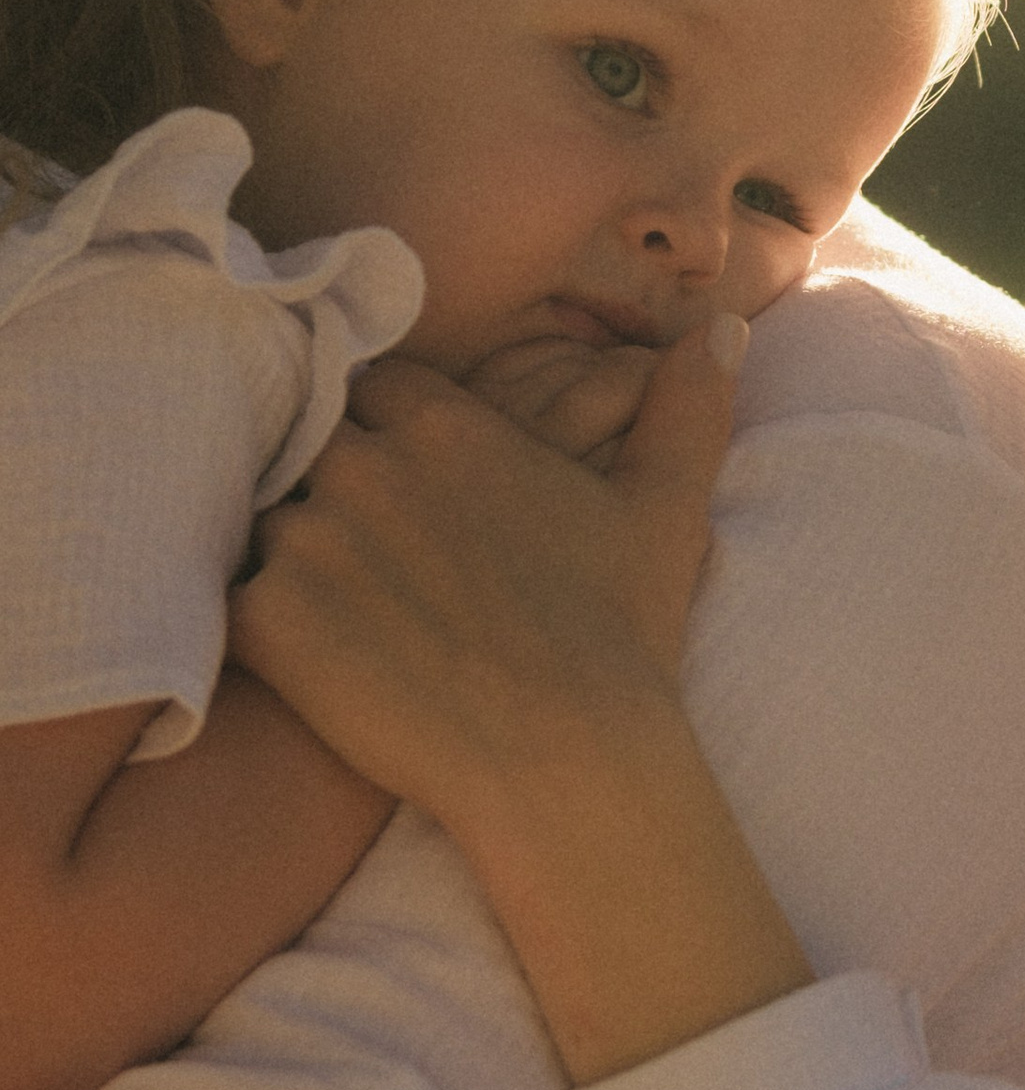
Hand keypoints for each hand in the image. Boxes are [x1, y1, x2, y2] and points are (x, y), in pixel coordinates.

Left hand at [230, 320, 743, 829]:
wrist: (565, 759)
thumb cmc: (620, 635)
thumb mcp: (667, 508)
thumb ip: (688, 407)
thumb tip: (724, 329)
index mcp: (449, 427)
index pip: (378, 389)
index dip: (389, 431)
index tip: (406, 482)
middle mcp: (367, 465)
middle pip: (312, 445)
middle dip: (334, 486)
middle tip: (370, 553)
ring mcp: (309, 539)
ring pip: (267, 517)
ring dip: (295, 551)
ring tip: (342, 612)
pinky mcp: (269, 619)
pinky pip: (235, 596)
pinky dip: (265, 624)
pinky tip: (317, 660)